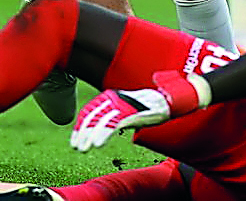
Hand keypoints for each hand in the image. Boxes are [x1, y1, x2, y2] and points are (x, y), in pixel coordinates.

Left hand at [69, 70, 201, 151]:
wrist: (170, 99)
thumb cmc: (150, 106)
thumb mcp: (129, 110)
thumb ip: (117, 116)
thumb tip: (105, 127)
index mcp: (112, 98)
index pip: (91, 111)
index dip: (82, 125)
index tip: (75, 139)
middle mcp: (115, 100)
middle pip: (93, 115)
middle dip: (82, 131)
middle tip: (76, 146)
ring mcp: (123, 105)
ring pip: (101, 120)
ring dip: (90, 135)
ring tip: (83, 147)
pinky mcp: (132, 112)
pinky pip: (115, 123)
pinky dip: (104, 133)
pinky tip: (98, 143)